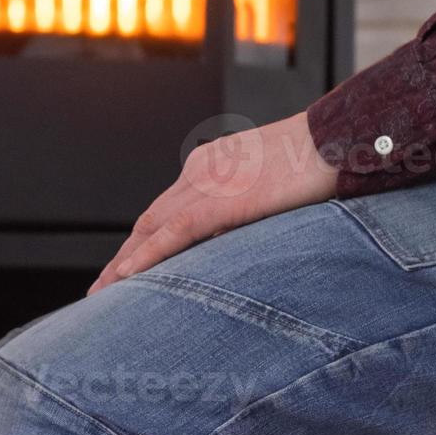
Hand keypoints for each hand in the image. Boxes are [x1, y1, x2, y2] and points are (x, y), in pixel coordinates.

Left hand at [91, 112, 337, 293]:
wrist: (335, 140)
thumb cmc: (317, 159)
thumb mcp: (272, 181)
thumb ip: (249, 203)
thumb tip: (241, 234)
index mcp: (210, 165)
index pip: (165, 210)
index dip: (142, 242)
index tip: (125, 268)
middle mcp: (199, 172)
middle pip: (149, 221)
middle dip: (122, 257)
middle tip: (100, 289)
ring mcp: (208, 185)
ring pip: (152, 229)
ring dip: (123, 265)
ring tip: (102, 294)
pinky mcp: (222, 201)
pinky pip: (175, 233)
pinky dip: (148, 256)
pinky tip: (128, 277)